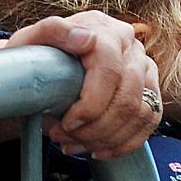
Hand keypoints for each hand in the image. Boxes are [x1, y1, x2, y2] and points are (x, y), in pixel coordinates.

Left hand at [0, 12, 160, 158]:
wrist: (44, 67)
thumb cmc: (36, 56)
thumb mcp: (30, 40)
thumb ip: (52, 31)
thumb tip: (86, 38)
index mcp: (103, 30)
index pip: (110, 71)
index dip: (90, 106)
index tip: (66, 124)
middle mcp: (129, 44)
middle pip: (128, 98)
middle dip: (96, 129)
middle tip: (65, 139)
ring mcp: (143, 65)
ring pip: (140, 113)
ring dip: (107, 139)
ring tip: (76, 145)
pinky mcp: (149, 86)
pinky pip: (150, 120)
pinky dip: (125, 143)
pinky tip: (98, 150)